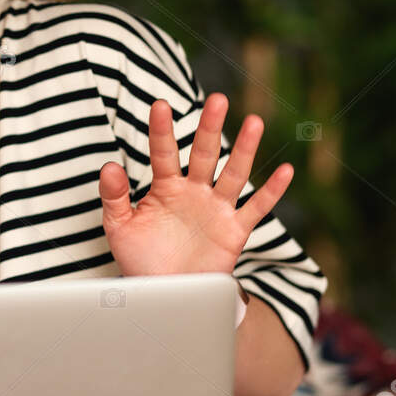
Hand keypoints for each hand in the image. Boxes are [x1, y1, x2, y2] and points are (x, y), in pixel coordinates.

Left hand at [97, 93, 292, 277]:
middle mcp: (194, 192)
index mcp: (165, 188)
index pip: (163, 153)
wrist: (164, 295)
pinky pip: (256, 208)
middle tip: (217, 100)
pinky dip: (272, 191)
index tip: (160, 105)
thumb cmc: (140, 259)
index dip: (161, 131)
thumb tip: (109, 165)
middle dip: (210, 128)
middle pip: (204, 154)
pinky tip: (286, 170)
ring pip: (233, 174)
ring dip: (244, 150)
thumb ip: (113, 197)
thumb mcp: (119, 228)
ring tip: (254, 121)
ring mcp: (216, 209)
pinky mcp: (234, 230)